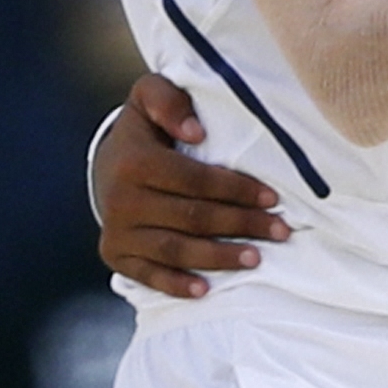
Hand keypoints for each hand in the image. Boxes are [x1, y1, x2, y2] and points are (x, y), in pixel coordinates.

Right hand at [96, 74, 288, 298]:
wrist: (107, 162)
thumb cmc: (146, 127)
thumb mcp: (150, 96)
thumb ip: (169, 100)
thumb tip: (197, 131)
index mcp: (135, 161)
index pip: (196, 180)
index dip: (236, 189)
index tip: (272, 198)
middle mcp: (122, 200)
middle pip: (192, 217)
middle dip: (240, 225)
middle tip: (280, 231)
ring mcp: (117, 231)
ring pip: (175, 250)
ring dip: (218, 258)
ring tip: (256, 259)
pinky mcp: (115, 255)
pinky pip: (147, 276)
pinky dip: (176, 285)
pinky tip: (206, 290)